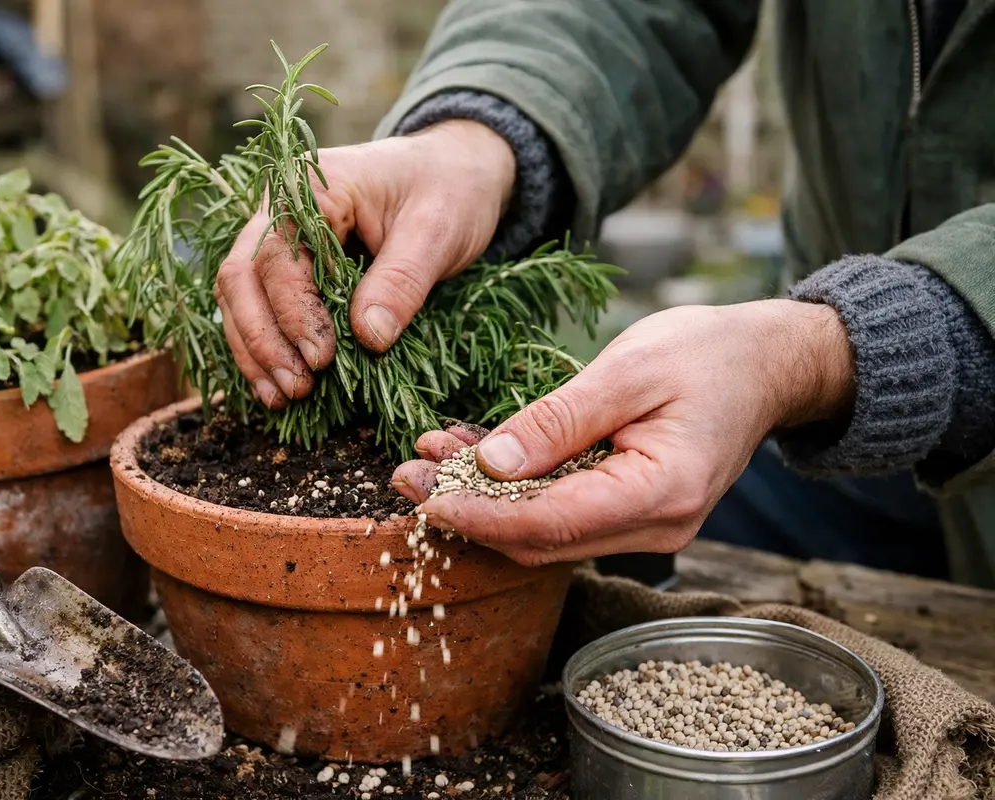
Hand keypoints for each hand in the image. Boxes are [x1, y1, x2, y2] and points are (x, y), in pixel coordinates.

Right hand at [214, 120, 516, 408]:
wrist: (457, 170)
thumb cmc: (448, 190)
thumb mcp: (437, 229)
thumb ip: (401, 281)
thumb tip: (368, 338)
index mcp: (310, 186)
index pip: (279, 257)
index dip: (294, 313)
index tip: (321, 360)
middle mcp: (279, 208)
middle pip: (242, 277)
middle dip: (264, 339)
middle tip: (298, 389)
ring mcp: (277, 237)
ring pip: (239, 296)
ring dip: (256, 351)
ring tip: (283, 397)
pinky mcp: (288, 266)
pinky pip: (259, 306)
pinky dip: (264, 347)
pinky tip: (277, 385)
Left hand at [391, 300, 855, 565]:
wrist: (764, 364)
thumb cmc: (707, 354)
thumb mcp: (628, 370)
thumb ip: (560, 419)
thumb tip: (493, 461)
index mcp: (661, 493)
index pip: (553, 524)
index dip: (483, 516)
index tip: (427, 498)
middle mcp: (654, 525)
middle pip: (541, 538)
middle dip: (467, 512)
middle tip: (405, 477)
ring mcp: (643, 524)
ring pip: (545, 529)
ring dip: (482, 498)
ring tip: (424, 459)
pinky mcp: (628, 509)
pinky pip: (561, 508)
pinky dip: (513, 486)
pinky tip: (468, 452)